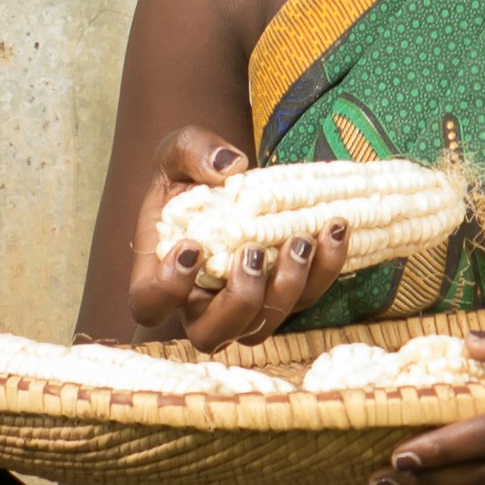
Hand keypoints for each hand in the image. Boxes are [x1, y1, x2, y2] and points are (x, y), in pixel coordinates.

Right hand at [123, 127, 357, 348]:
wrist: (225, 178)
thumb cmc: (190, 171)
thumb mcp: (180, 150)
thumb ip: (193, 151)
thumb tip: (229, 167)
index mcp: (161, 270)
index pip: (148, 303)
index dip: (166, 289)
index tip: (192, 247)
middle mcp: (199, 300)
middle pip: (210, 334)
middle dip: (239, 302)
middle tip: (254, 253)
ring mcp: (244, 303)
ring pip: (263, 325)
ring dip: (288, 287)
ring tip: (303, 238)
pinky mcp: (283, 293)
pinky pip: (306, 297)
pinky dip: (325, 267)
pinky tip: (336, 228)